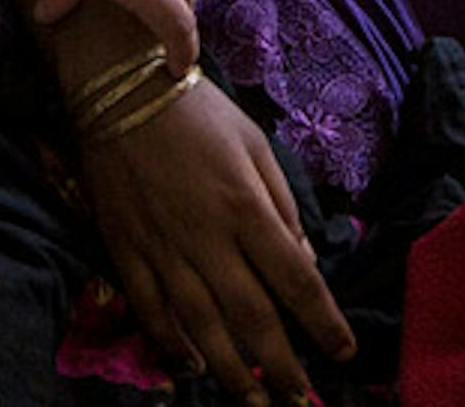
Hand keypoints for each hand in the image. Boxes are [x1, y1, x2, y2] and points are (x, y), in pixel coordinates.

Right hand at [82, 77, 356, 405]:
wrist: (120, 89)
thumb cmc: (199, 112)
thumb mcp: (256, 145)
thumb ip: (282, 206)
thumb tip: (302, 263)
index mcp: (247, 207)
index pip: (295, 280)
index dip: (323, 323)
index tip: (344, 352)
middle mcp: (207, 238)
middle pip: (252, 318)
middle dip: (281, 368)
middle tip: (302, 401)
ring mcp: (163, 249)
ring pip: (202, 328)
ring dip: (232, 374)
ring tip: (256, 404)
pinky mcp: (126, 251)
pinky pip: (151, 311)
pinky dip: (171, 346)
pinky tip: (192, 370)